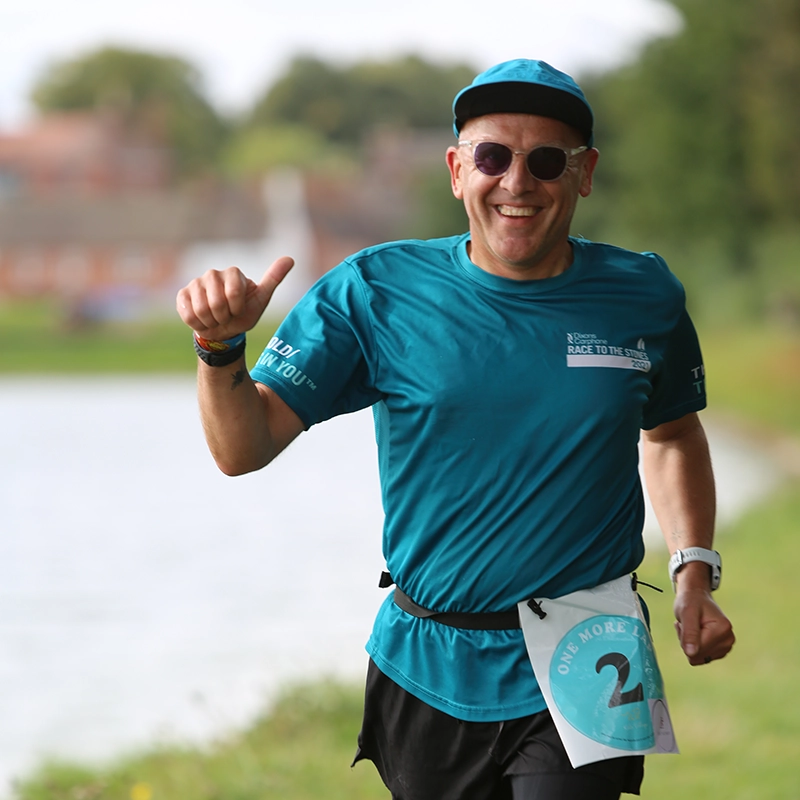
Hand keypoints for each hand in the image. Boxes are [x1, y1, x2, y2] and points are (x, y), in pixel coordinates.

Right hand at [176, 256, 293, 340]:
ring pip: (201, 310)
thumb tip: (290, 259)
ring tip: (216, 318)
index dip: (236, 308)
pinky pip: (188, 314)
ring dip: (211, 322)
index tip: (239, 309)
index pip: (234, 293)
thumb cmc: (244, 313)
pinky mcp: (182, 295)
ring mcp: (195, 283)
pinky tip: (203, 320)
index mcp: (233, 273)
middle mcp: (213, 274)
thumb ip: (273, 279)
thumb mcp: (261, 300)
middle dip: (224, 317)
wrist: (223, 330)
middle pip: (217, 303)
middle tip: (227, 316)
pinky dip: (198, 324)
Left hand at [673, 587, 734, 665]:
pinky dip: (694, 646)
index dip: (684, 637)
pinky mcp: (721, 650)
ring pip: (698, 657)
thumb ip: (689, 633)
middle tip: (687, 624)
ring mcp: (726, 646)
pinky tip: (696, 633)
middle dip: (687, 641)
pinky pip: (701, 657)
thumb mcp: (686, 612)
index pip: (697, 649)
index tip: (686, 622)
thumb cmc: (691, 602)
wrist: (697, 598)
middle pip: (697, 655)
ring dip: (689, 643)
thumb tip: (691, 654)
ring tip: (692, 627)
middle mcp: (729, 640)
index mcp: (723, 629)